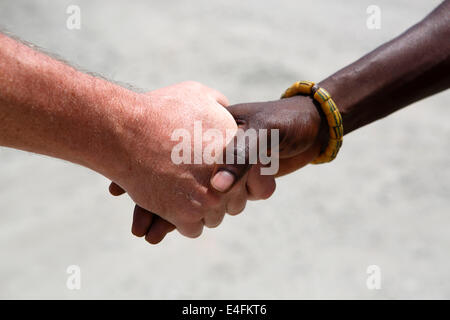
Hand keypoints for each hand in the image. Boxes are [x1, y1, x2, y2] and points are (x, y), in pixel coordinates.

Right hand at [106, 81, 275, 240]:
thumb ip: (218, 105)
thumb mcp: (196, 95)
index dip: (234, 179)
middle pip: (234, 202)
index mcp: (236, 148)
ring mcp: (208, 199)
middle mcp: (228, 176)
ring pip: (213, 218)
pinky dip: (181, 223)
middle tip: (197, 189)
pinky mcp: (186, 216)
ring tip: (181, 196)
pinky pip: (193, 229)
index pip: (250, 176)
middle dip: (218, 198)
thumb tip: (225, 110)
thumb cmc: (158, 111)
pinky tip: (171, 208)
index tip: (215, 177)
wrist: (124, 132)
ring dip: (199, 212)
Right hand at [210, 95, 326, 191]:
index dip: (208, 169)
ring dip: (246, 188)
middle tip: (259, 161)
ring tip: (265, 164)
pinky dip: (256, 191)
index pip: (193, 157)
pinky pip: (238, 197)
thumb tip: (217, 186)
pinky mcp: (241, 178)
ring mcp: (227, 164)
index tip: (242, 163)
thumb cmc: (287, 119)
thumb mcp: (263, 131)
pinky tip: (268, 174)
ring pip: (223, 193)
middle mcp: (213, 147)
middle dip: (234, 181)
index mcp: (209, 126)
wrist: (314, 127)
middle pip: (206, 181)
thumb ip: (240, 155)